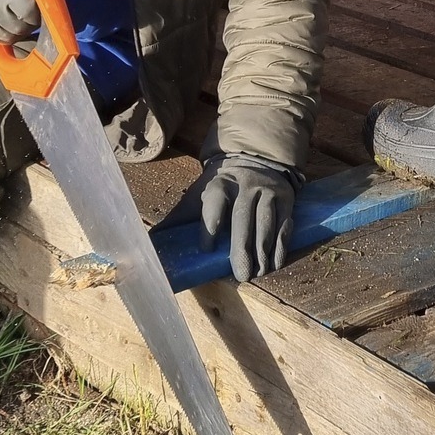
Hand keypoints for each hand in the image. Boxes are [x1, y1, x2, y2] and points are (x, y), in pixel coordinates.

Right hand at [0, 0, 45, 42]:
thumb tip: (60, 14)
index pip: (29, 12)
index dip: (39, 13)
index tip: (40, 6)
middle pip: (19, 28)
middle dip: (30, 23)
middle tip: (31, 9)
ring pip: (7, 37)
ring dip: (18, 29)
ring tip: (18, 11)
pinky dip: (4, 31)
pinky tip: (5, 15)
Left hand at [176, 153, 298, 282]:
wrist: (255, 159)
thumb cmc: (222, 188)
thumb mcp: (199, 195)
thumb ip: (178, 219)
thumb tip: (149, 243)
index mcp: (219, 183)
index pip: (214, 203)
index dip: (210, 225)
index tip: (207, 248)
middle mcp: (245, 185)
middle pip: (243, 219)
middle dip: (242, 249)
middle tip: (241, 275)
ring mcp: (267, 191)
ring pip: (266, 224)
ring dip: (263, 252)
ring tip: (258, 273)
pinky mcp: (285, 198)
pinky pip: (284, 224)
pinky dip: (281, 246)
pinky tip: (275, 263)